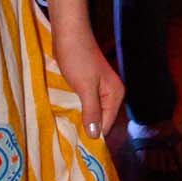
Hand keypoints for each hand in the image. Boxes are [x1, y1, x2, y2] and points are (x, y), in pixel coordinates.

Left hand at [50, 24, 124, 138]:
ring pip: (92, 112)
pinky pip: (85, 104)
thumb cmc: (77, 59)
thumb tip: (96, 136)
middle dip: (87, 128)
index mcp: (115, 95)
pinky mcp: (88, 85)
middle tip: (68, 141)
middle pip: (101, 120)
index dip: (93, 135)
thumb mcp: (85, 88)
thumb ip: (92, 111)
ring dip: (81, 120)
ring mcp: (100, 89)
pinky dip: (77, 110)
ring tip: (66, 131)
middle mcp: (111, 94)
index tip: (76, 146)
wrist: (69, 34)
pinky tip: (66, 116)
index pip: (106, 125)